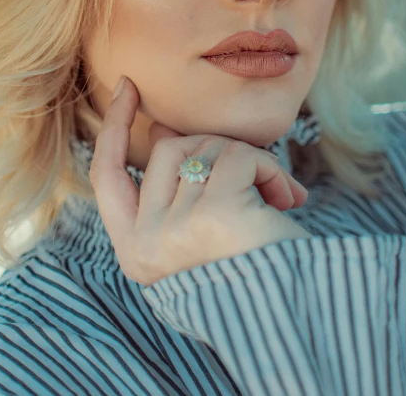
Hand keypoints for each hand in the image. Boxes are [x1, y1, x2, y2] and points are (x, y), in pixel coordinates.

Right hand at [90, 76, 312, 286]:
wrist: (298, 318)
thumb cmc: (251, 271)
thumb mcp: (200, 231)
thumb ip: (174, 184)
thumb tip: (161, 127)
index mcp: (134, 251)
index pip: (107, 175)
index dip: (115, 127)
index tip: (129, 87)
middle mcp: (145, 244)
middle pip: (167, 149)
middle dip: (214, 146)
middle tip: (252, 172)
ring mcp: (175, 230)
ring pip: (205, 148)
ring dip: (249, 160)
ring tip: (277, 194)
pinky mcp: (213, 216)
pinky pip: (238, 157)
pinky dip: (269, 167)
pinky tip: (288, 198)